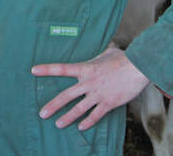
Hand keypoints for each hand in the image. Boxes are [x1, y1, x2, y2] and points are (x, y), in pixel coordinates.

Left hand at [31, 46, 149, 130]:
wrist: (139, 67)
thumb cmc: (125, 57)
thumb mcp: (109, 51)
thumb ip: (102, 51)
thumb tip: (107, 44)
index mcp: (86, 68)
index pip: (62, 68)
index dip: (47, 70)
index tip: (34, 71)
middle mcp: (89, 82)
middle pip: (66, 96)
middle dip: (53, 105)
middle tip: (42, 114)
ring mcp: (98, 94)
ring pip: (79, 109)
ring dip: (67, 118)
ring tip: (58, 124)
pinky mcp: (108, 103)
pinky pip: (95, 115)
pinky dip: (88, 122)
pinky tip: (81, 127)